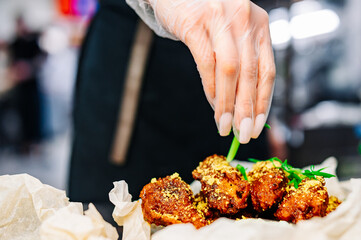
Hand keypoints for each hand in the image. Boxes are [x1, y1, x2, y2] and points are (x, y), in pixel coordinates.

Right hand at [148, 0, 274, 142]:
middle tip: (243, 135)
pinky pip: (206, 63)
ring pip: (229, 71)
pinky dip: (209, 88)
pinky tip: (211, 104)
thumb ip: (241, 62)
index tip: (258, 126)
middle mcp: (244, 20)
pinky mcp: (195, 23)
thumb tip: (242, 105)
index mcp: (259, 25)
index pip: (267, 71)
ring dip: (227, 104)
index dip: (264, 102)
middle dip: (247, 109)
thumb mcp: (233, 34)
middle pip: (250, 74)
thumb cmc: (208, 17)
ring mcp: (220, 19)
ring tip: (224, 126)